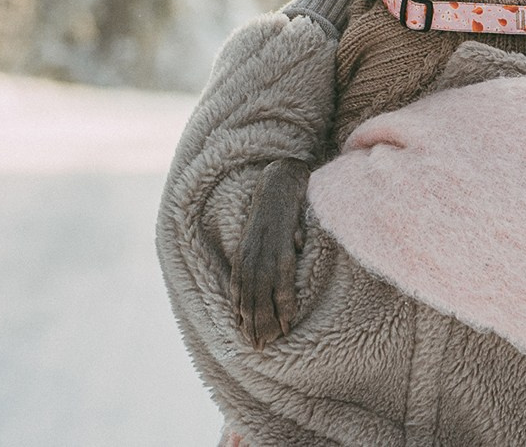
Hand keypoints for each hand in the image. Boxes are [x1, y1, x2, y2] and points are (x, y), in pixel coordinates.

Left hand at [233, 158, 310, 347]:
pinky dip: (283, 306)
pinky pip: (282, 286)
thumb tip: (271, 270)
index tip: (245, 334)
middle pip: (249, 300)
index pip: (239, 291)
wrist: (281, 180)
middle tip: (257, 346)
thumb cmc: (274, 207)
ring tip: (270, 341)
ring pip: (263, 298)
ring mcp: (266, 256)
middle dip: (253, 325)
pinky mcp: (283, 253)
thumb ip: (263, 254)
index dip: (241, 314)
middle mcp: (251, 258)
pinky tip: (286, 322)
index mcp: (244, 254)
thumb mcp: (262, 233)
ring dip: (266, 322)